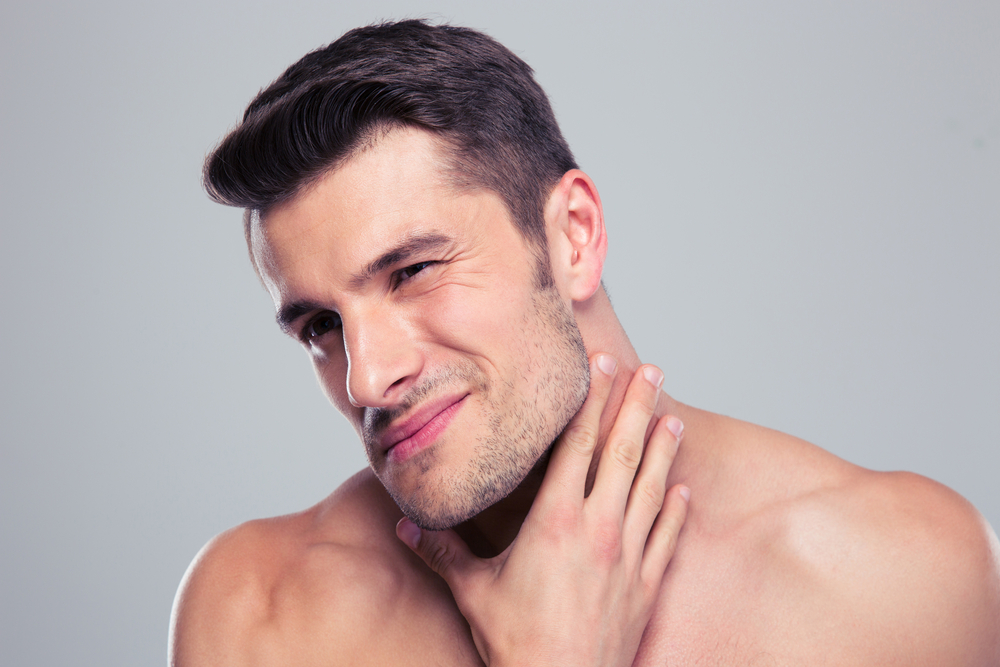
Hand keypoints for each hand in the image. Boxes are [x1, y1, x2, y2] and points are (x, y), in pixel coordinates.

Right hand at [396, 354, 688, 666]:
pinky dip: (677, 509)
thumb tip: (407, 524)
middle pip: (623, 453)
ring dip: (664, 448)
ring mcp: (629, 556)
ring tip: (673, 415)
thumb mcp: (473, 591)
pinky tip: (684, 489)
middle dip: (636, 407)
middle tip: (651, 371)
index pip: (577, 445)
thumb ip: (442, 550)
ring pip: (652, 487)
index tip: (601, 367)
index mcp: (556, 520)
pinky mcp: (647, 585)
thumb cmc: (517, 644)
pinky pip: (668, 536)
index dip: (590, 401)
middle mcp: (599, 528)